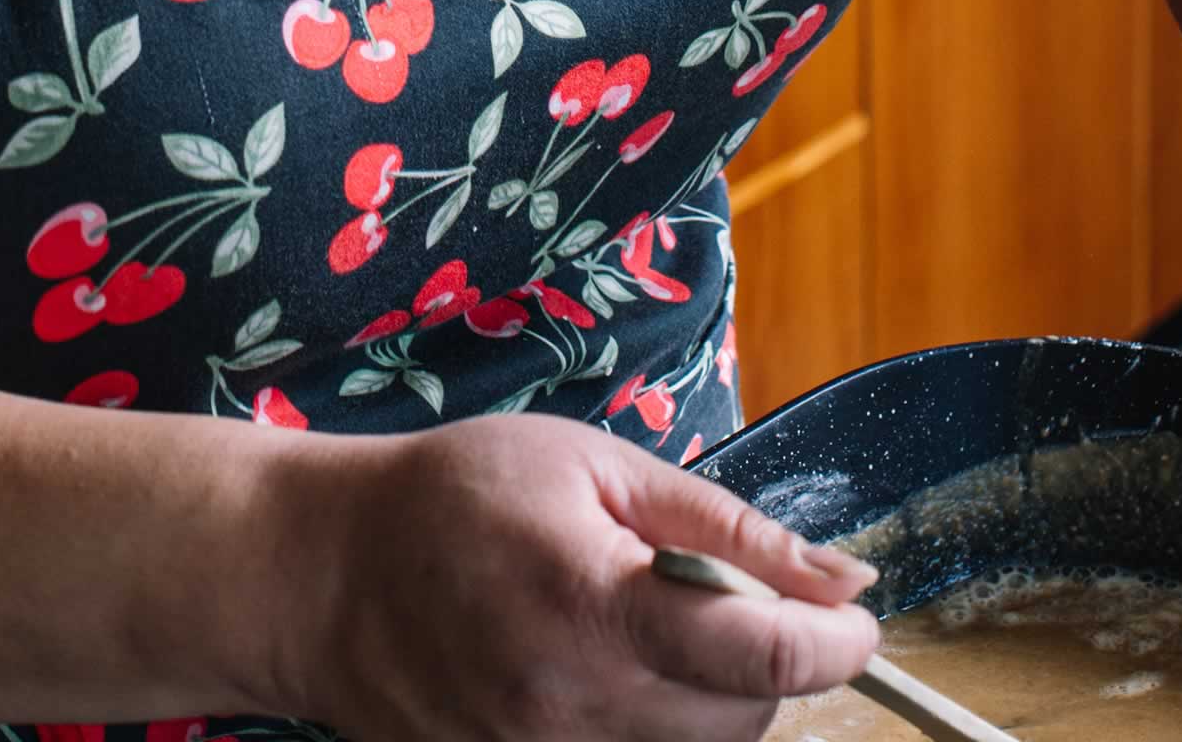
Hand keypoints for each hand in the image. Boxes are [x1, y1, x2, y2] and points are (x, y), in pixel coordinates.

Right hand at [285, 413, 878, 740]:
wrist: (326, 573)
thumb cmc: (459, 493)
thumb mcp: (593, 465)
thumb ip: (721, 527)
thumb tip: (841, 576)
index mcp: (595, 607)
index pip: (764, 656)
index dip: (836, 641)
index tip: (855, 616)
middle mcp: (575, 711)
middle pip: (743, 722)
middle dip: (771, 664)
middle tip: (728, 598)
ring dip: (715, 703)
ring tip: (658, 631)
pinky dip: (656, 731)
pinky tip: (618, 676)